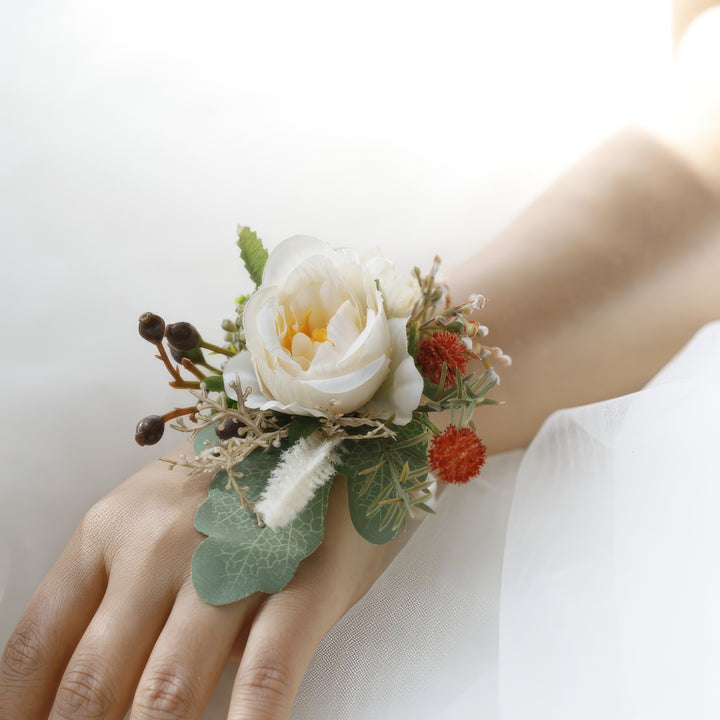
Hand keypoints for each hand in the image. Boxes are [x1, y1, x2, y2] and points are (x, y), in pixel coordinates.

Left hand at [0, 444, 387, 718]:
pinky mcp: (302, 575)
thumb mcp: (160, 509)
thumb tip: (94, 687)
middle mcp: (158, 544)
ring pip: (168, 689)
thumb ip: (120, 582)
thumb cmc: (241, 476)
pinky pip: (266, 669)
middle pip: (92, 680)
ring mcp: (230, 558)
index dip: (22, 712)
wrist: (334, 418)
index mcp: (112, 526)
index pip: (39, 643)